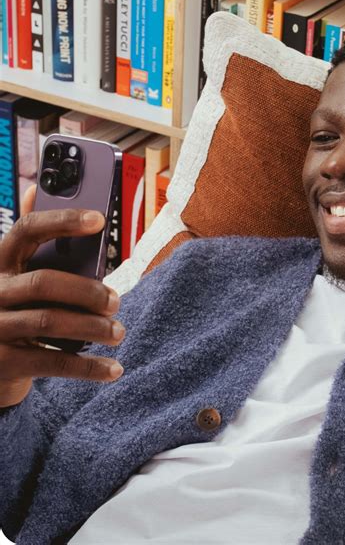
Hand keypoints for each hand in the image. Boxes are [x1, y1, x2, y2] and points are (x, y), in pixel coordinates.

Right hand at [0, 186, 124, 407]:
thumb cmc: (11, 309)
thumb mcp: (14, 275)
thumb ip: (31, 244)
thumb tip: (36, 190)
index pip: (27, 230)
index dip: (63, 221)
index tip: (100, 219)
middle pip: (44, 282)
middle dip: (87, 291)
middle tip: (116, 301)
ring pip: (51, 321)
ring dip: (93, 328)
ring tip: (118, 333)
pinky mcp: (3, 362)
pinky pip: (53, 361)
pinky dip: (88, 367)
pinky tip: (113, 369)